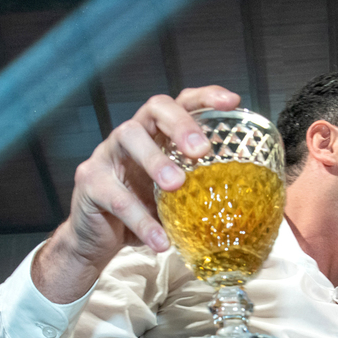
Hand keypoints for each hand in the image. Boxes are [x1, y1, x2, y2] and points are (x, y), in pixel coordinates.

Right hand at [34, 86, 238, 299]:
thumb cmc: (143, 212)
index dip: (206, 97)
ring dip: (156, 160)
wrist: (98, 240)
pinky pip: (116, 196)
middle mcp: (132, 135)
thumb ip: (199, 190)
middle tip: (202, 150)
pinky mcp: (90, 182)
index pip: (181, 103)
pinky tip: (160, 239)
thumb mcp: (175, 199)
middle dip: (181, 124)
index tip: (233, 102)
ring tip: (176, 186)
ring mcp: (107, 154)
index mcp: (157, 134)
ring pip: (129, 137)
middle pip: (155, 108)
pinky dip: (141, 220)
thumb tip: (247, 202)